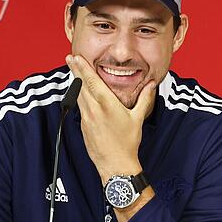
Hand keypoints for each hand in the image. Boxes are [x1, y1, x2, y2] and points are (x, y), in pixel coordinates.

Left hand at [65, 54, 155, 181]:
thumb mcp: (138, 118)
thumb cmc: (128, 143)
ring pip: (78, 95)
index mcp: (107, 105)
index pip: (92, 81)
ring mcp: (86, 118)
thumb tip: (151, 85)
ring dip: (75, 82)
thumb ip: (144, 99)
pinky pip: (80, 106)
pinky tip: (79, 93)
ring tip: (73, 71)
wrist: (115, 164)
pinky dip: (78, 96)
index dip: (83, 67)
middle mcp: (94, 110)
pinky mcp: (83, 126)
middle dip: (75, 70)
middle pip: (80, 85)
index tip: (76, 57)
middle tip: (69, 58)